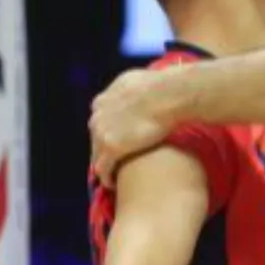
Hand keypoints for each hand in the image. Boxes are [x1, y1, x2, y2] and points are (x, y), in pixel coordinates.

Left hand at [89, 68, 180, 186]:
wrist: (168, 94)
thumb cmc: (161, 85)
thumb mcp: (137, 79)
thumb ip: (128, 89)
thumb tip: (137, 89)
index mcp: (103, 100)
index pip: (100, 120)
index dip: (109, 131)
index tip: (119, 139)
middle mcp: (97, 116)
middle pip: (96, 139)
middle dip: (105, 149)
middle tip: (119, 160)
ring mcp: (102, 133)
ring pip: (96, 156)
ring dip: (104, 165)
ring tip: (115, 176)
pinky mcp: (111, 149)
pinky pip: (103, 170)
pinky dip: (107, 178)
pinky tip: (113, 184)